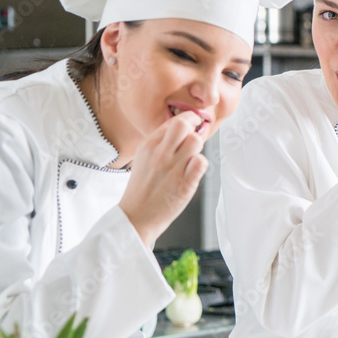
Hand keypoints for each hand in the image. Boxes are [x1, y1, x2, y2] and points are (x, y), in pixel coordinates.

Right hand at [119, 110, 208, 244]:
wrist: (136, 216)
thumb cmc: (142, 188)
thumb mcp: (144, 158)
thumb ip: (160, 142)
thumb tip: (180, 128)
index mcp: (149, 145)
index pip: (174, 121)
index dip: (187, 121)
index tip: (190, 127)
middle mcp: (160, 153)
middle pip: (184, 124)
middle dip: (194, 127)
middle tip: (195, 135)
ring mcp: (172, 168)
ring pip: (196, 141)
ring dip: (197, 148)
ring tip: (191, 157)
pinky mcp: (184, 183)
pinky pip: (201, 162)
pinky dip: (200, 165)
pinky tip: (192, 171)